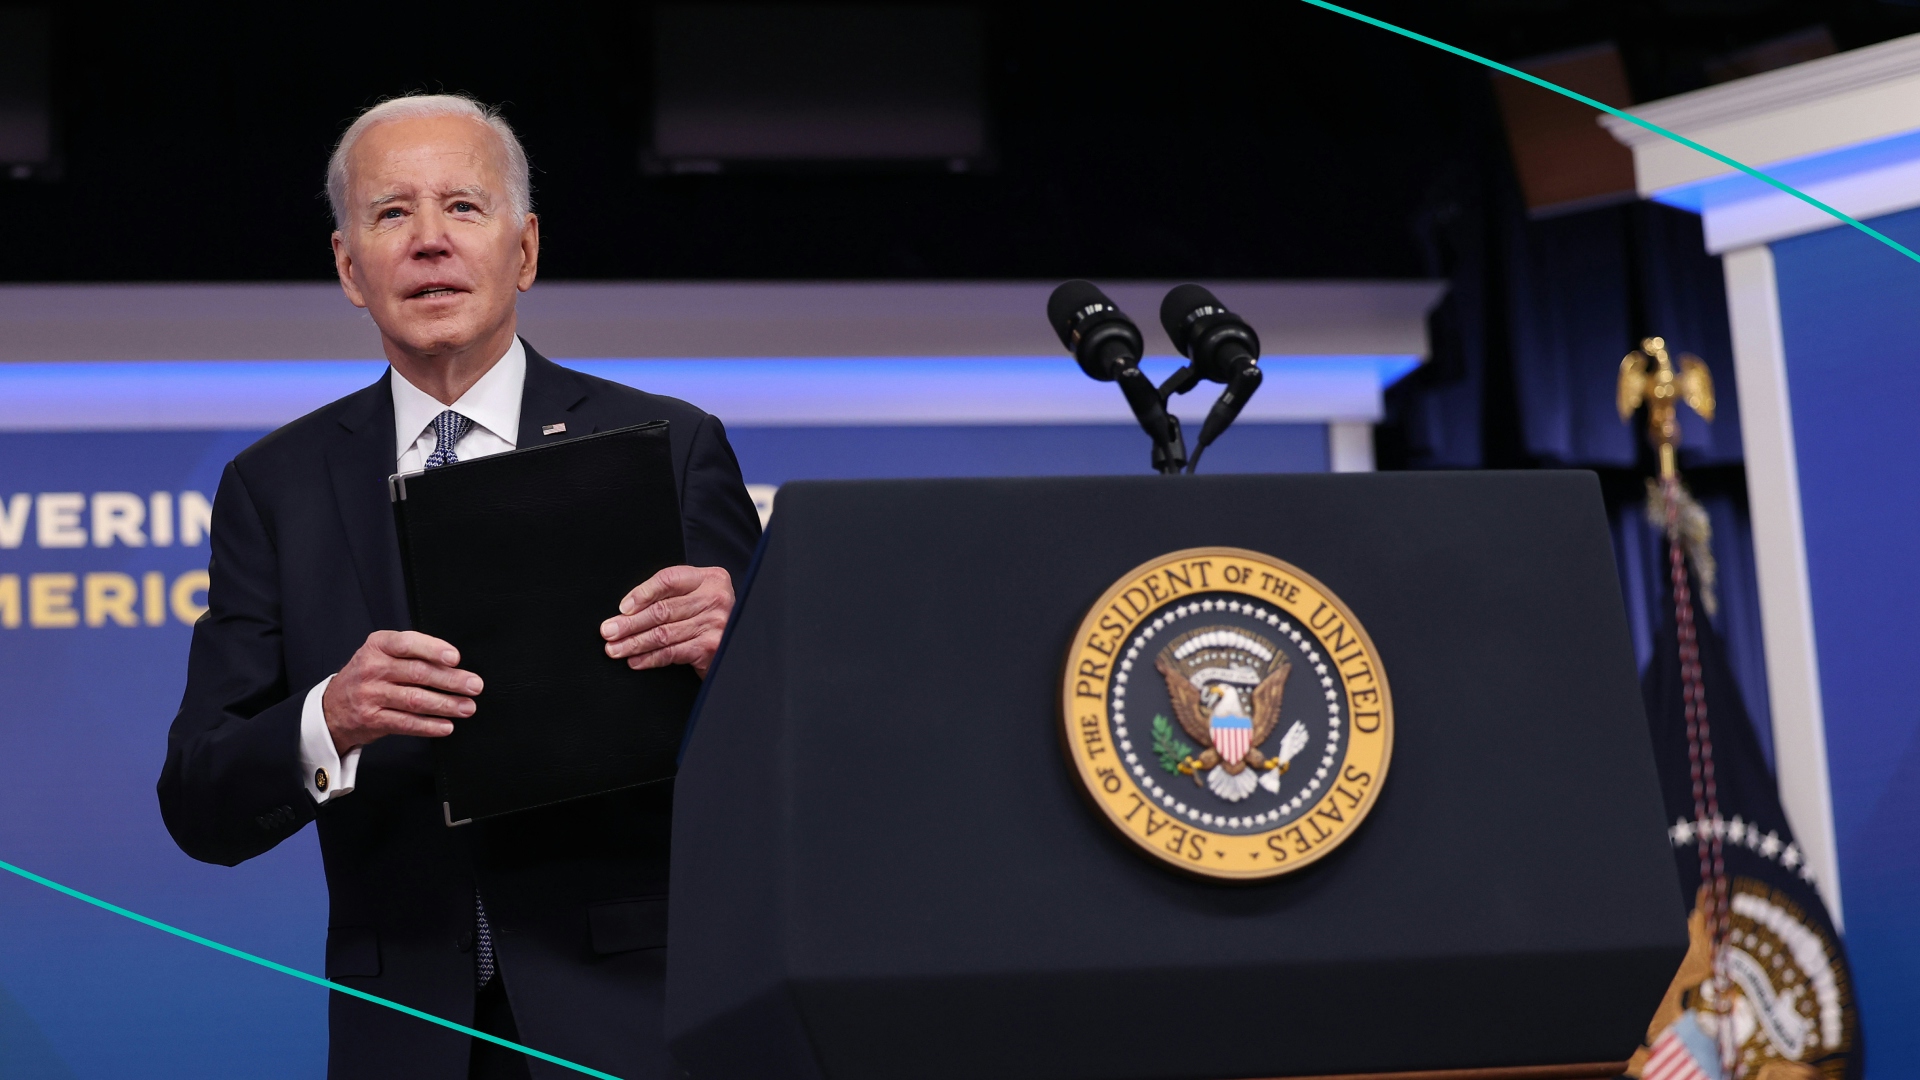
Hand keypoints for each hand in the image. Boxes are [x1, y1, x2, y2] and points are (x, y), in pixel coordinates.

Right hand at [321, 630, 481, 755]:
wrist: (332, 706)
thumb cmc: (369, 675)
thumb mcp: (381, 653)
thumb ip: (412, 653)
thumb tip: (454, 664)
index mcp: (378, 645)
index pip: (407, 644)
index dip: (433, 650)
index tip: (455, 658)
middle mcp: (372, 668)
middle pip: (417, 673)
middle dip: (451, 680)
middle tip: (474, 685)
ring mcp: (371, 695)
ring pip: (415, 700)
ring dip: (446, 705)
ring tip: (467, 707)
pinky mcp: (372, 719)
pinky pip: (406, 723)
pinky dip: (429, 726)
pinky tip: (446, 726)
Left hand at [600, 565, 733, 676]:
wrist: (739, 644)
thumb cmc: (710, 618)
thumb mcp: (697, 597)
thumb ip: (672, 595)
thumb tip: (628, 610)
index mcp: (710, 578)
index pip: (669, 580)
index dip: (642, 593)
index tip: (622, 608)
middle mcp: (715, 598)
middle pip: (663, 609)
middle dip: (630, 623)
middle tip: (608, 631)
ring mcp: (715, 624)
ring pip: (664, 633)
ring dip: (634, 643)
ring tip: (615, 649)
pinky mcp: (711, 648)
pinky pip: (672, 653)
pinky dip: (650, 658)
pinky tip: (635, 661)